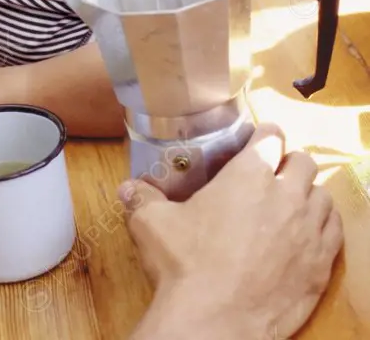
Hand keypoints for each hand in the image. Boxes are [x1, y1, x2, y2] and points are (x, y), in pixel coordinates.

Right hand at [121, 125, 342, 339]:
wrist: (213, 323)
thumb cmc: (184, 265)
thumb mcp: (152, 224)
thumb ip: (142, 199)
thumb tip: (126, 188)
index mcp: (248, 174)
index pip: (271, 137)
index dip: (265, 136)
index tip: (259, 143)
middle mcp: (286, 195)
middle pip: (303, 162)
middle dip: (289, 164)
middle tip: (273, 176)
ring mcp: (308, 231)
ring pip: (322, 196)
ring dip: (309, 195)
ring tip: (292, 205)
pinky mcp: (319, 265)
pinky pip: (333, 232)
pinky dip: (323, 227)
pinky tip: (306, 235)